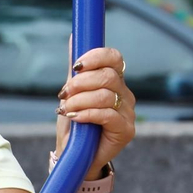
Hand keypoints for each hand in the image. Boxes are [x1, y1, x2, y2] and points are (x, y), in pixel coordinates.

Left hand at [55, 46, 135, 178]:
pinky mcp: (126, 131)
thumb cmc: (75, 124)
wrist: (75, 156)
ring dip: (80, 101)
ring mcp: (128, 113)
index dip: (95, 57)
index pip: (114, 57)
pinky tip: (74, 118)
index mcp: (115, 81)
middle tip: (64, 94)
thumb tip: (74, 37)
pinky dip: (86, 114)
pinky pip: (107, 115)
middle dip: (80, 83)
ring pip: (105, 95)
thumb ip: (75, 68)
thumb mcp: (72, 93)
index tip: (75, 66)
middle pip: (107, 76)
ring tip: (66, 109)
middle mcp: (125, 95)